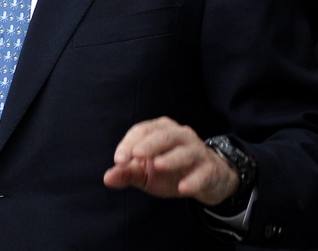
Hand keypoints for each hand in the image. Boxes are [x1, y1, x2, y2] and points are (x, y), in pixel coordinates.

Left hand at [103, 117, 238, 205]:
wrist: (208, 179)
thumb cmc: (172, 171)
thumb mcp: (147, 173)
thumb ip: (128, 173)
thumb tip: (107, 177)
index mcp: (162, 132)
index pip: (144, 130)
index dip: (130, 142)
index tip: (119, 159)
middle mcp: (181, 136)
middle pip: (166, 135)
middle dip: (150, 144)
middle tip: (136, 155)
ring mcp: (197, 152)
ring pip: (186, 151)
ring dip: (171, 158)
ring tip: (158, 165)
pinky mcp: (210, 169)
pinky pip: (203, 173)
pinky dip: (194, 180)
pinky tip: (183, 188)